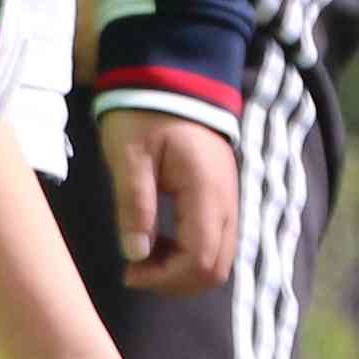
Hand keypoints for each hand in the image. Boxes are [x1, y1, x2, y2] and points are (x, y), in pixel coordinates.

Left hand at [103, 109, 239, 296]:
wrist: (172, 77)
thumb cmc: (144, 113)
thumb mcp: (129, 156)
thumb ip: (134, 205)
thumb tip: (136, 255)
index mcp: (206, 191)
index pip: (200, 260)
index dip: (165, 278)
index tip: (129, 272)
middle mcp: (226, 200)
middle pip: (216, 268)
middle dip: (175, 281)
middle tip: (136, 270)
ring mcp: (229, 198)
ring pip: (219, 258)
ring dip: (183, 269)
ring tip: (145, 256)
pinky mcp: (222, 195)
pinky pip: (216, 240)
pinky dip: (190, 253)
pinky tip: (160, 241)